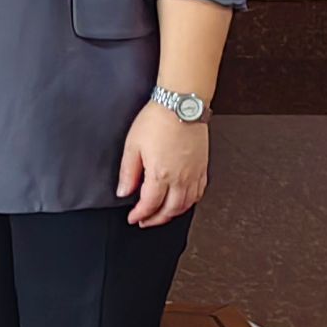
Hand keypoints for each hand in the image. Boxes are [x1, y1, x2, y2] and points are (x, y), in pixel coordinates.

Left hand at [118, 101, 209, 226]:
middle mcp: (180, 179)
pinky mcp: (202, 167)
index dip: (140, 214)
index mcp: (161, 175)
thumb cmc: (157, 120)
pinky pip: (199, 193)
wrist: (181, 105)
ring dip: (172, 214)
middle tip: (145, 221)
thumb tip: (124, 192)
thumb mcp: (133, 145)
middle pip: (170, 210)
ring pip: (186, 205)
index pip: (150, 204)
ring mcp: (194, 174)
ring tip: (161, 214)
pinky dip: (190, 202)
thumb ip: (128, 172)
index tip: (133, 218)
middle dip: (156, 219)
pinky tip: (182, 201)